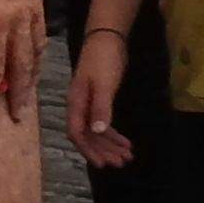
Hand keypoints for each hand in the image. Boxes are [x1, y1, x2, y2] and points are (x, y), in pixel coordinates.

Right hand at [67, 30, 129, 167]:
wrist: (107, 38)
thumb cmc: (104, 59)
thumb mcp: (104, 84)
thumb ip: (100, 108)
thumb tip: (96, 131)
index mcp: (76, 103)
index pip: (77, 133)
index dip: (88, 150)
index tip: (103, 164)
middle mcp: (79, 106)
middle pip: (87, 135)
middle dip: (103, 151)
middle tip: (121, 163)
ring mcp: (89, 103)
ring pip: (96, 131)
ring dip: (110, 144)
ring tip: (127, 156)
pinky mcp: (99, 100)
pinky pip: (103, 122)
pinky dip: (114, 134)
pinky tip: (126, 141)